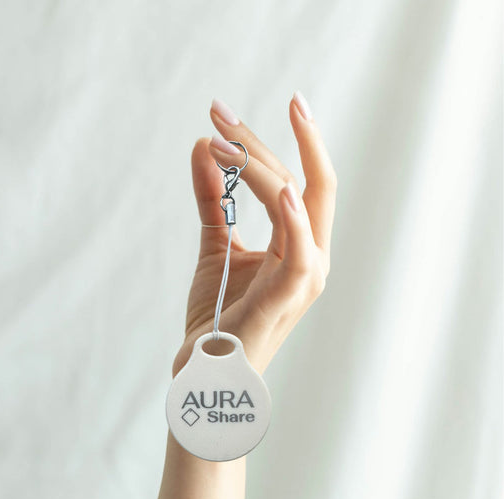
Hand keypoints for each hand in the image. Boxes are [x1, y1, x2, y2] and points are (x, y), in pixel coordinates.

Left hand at [172, 94, 336, 376]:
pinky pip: (301, 249)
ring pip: (300, 201)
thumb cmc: (217, 312)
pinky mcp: (291, 294)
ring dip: (259, 166)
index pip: (296, 180)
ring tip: (217, 140)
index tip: (225, 115)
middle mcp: (312, 255)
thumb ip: (213, 198)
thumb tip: (203, 145)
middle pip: (305, 180)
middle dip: (265, 141)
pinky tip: (284, 187)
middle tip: (219, 111)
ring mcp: (307, 275)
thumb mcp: (215, 245)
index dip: (265, 143)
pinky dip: (295, 217)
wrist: (207, 370)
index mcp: (300, 245)